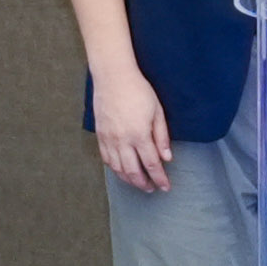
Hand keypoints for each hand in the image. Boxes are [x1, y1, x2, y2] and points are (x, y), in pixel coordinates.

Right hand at [89, 62, 174, 192]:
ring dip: (129, 179)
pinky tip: (121, 171)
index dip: (160, 178)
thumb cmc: (138, 90)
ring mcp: (109, 139)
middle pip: (133, 171)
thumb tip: (167, 158)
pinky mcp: (100, 135)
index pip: (152, 164)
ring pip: (117, 168)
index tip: (165, 187)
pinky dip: (114, 169)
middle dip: (144, 183)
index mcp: (139, 134)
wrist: (113, 77)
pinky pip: (106, 158)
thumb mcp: (157, 111)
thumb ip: (161, 136)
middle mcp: (122, 140)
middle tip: (152, 188)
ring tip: (138, 183)